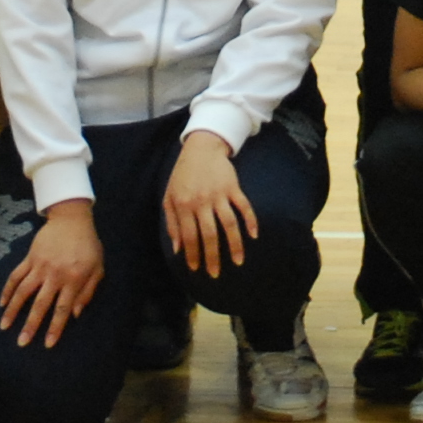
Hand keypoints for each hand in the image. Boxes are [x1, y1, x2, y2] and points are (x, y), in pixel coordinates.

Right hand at [0, 200, 103, 345]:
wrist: (72, 219)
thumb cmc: (88, 245)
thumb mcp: (97, 268)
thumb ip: (88, 292)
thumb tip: (75, 315)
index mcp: (73, 280)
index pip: (62, 309)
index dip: (55, 328)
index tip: (48, 345)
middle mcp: (55, 275)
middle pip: (40, 305)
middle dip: (30, 325)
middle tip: (22, 342)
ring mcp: (40, 266)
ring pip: (23, 291)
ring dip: (13, 310)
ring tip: (4, 326)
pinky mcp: (30, 258)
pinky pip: (16, 276)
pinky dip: (7, 290)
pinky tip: (2, 303)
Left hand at [163, 132, 258, 275]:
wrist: (201, 149)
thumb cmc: (183, 175)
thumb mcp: (169, 197)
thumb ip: (172, 222)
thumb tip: (177, 249)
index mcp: (184, 205)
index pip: (189, 236)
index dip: (192, 254)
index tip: (196, 269)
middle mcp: (201, 201)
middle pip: (209, 234)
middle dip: (212, 256)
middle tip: (215, 274)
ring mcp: (219, 194)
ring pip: (228, 224)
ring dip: (234, 244)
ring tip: (238, 261)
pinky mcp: (233, 188)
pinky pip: (244, 206)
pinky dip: (250, 220)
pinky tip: (254, 235)